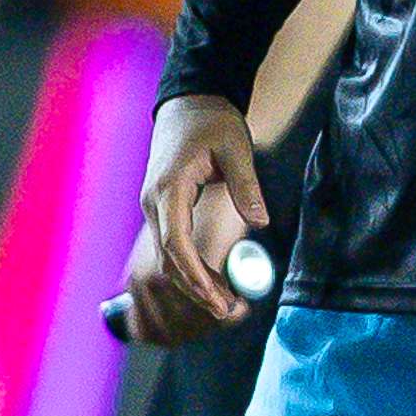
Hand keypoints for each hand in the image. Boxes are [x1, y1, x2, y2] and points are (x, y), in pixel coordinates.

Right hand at [124, 93, 267, 346]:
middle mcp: (154, 202)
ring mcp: (154, 206)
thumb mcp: (236, 149)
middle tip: (228, 313)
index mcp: (168, 189)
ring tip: (226, 304)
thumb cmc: (212, 122)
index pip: (175, 244)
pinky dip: (191, 268)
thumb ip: (246, 186)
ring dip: (194, 283)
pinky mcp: (163, 207)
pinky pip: (172, 246)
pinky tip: (213, 280)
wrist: (188, 103)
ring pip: (168, 257)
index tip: (218, 299)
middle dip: (196, 290)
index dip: (195, 276)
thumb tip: (261, 222)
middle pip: (168, 259)